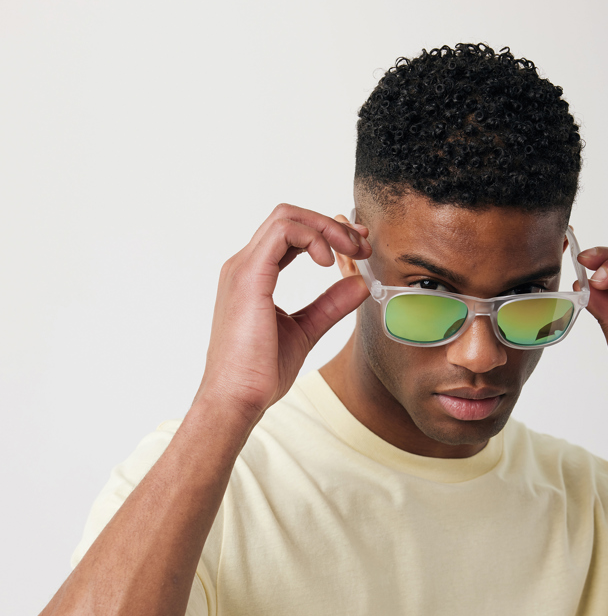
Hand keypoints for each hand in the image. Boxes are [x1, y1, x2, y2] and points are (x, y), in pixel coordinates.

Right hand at [194, 204, 370, 422]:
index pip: (289, 235)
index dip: (326, 233)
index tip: (356, 247)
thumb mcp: (306, 330)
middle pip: (289, 217)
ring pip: (286, 217)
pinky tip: (329, 262)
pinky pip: (283, 232)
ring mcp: (243, 268)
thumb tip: (359, 284)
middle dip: (331, 225)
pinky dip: (312, 238)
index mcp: (253, 276)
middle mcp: (244, 265)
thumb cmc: (259, 372)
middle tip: (361, 245)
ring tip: (350, 251)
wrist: (237, 397)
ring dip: (326, 228)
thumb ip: (330, 305)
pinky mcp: (249, 277)